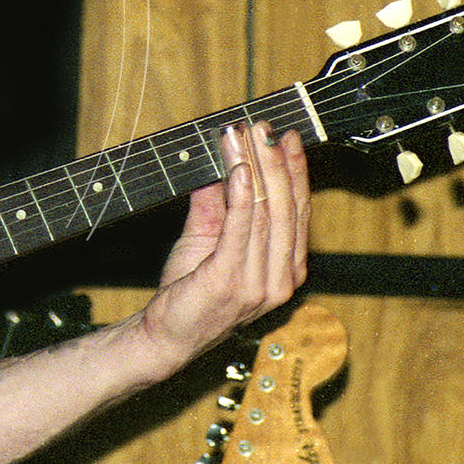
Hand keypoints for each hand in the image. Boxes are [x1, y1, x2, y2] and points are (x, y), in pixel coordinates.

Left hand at [138, 121, 310, 369]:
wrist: (166, 336)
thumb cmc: (189, 291)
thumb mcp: (208, 238)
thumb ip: (218, 203)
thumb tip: (219, 162)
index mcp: (286, 268)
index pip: (298, 211)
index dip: (293, 171)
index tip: (284, 137)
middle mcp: (282, 277)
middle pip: (287, 207)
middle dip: (276, 161)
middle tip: (265, 127)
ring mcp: (260, 282)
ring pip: (267, 212)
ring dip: (256, 167)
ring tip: (246, 136)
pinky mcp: (232, 280)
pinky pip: (242, 229)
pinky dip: (243, 195)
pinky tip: (239, 169)